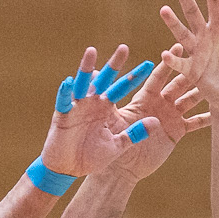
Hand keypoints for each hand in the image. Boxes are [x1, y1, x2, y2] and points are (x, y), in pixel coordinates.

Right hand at [39, 45, 157, 178]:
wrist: (68, 169)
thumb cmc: (91, 157)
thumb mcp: (117, 146)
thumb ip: (134, 134)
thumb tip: (156, 122)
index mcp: (106, 108)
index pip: (123, 88)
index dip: (134, 77)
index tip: (150, 64)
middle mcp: (93, 103)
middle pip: (105, 79)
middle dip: (114, 65)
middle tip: (124, 48)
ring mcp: (77, 107)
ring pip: (82, 84)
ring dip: (86, 68)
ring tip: (91, 51)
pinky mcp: (62, 115)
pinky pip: (63, 102)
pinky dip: (65, 93)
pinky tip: (69, 82)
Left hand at [111, 54, 211, 180]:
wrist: (123, 168)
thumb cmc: (114, 142)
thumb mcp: (111, 120)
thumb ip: (112, 102)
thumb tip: (102, 79)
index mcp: (145, 98)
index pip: (158, 76)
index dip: (168, 62)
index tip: (177, 46)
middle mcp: (160, 103)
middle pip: (179, 84)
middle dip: (192, 73)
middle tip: (207, 58)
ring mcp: (170, 116)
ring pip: (190, 100)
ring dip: (204, 92)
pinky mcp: (177, 131)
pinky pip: (195, 123)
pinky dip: (207, 118)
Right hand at [159, 0, 218, 118]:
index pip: (215, 1)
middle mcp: (206, 36)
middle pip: (193, 11)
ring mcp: (198, 53)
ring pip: (183, 34)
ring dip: (173, 23)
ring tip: (164, 9)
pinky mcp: (193, 71)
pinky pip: (181, 64)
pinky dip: (173, 59)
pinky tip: (166, 53)